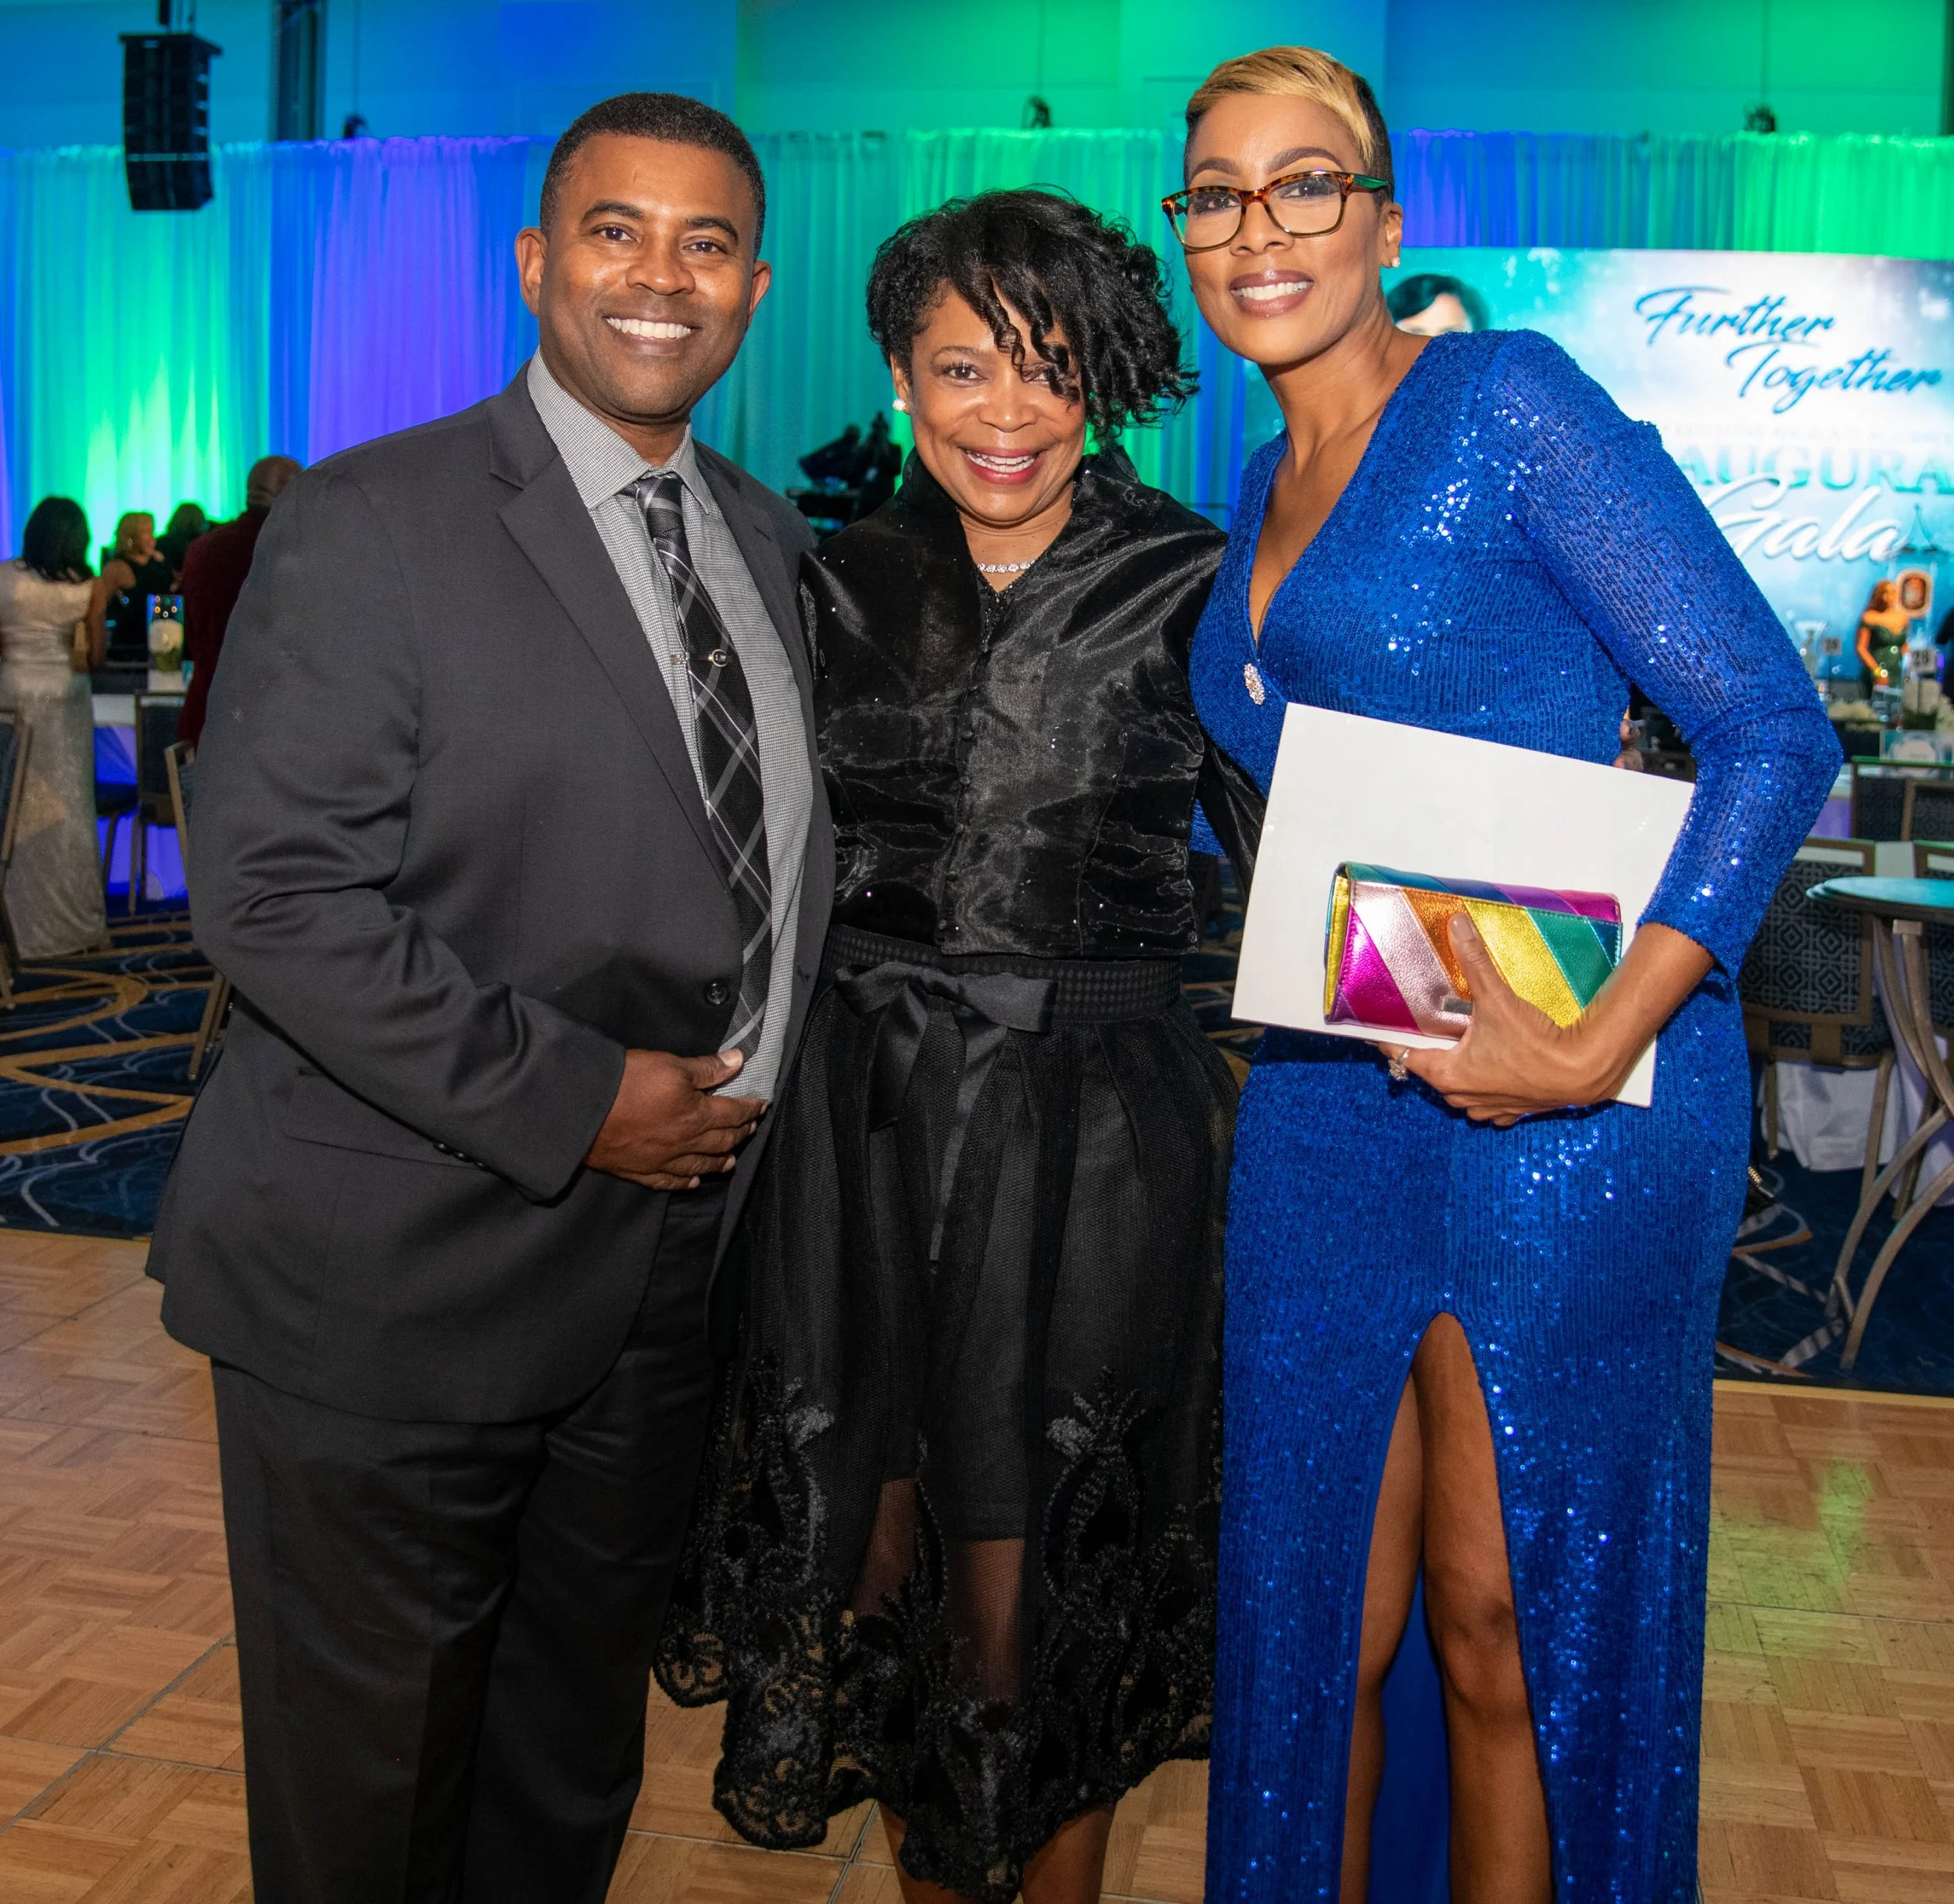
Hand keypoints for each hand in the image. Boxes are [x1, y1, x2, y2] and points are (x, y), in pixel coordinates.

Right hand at [585, 1049, 764, 1190]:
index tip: (761, 1105)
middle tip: (750, 1129)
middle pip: (720, 1141)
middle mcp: (685, 1143)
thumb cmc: (628, 1083)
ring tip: (731, 1160)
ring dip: (719, 1162)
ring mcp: (663, 1160)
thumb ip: (706, 1068)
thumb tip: (738, 1061)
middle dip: (739, 1134)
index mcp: (696, 1115)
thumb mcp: (670, 1065)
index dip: (749, 1108)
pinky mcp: (640, 1171)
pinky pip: (669, 1181)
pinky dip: (685, 1182)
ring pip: (700, 1165)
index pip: (732, 1113)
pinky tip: (694, 1183)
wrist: (583, 1112)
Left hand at [1384, 914, 1636, 1126]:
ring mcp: (1488, 1109)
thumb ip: (1474, 961)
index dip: (1392, 1041)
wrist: (1582, 1071)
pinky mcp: (1512, 1112)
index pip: (1405, 1057)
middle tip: (1429, 1027)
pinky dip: (1487, 1084)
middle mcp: (1462, 1098)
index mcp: (1448, 1075)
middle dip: (1430, 1051)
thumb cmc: (1535, 1042)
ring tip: (1463, 1044)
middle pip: (1433, 1072)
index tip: (1382, 1028)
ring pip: (1460, 1089)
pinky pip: (1488, 1100)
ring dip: (1460, 1069)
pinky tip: (1495, 1065)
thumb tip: (1456, 925)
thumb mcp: (1497, 998)